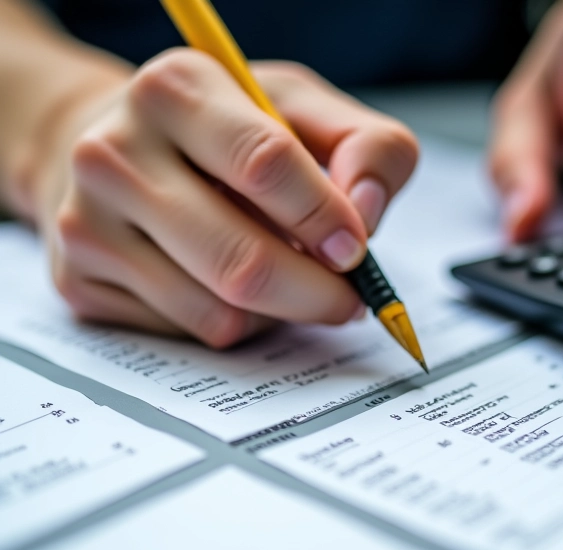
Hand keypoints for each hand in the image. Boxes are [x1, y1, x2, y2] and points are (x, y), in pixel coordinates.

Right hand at [37, 51, 417, 346]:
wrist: (117, 152)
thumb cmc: (224, 134)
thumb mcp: (301, 112)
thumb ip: (366, 146)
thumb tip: (366, 213)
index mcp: (176, 89)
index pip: (265, 163)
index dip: (325, 218)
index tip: (355, 250)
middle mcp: (115, 153)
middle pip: (242, 262)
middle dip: (315, 294)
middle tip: (346, 299)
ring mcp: (87, 223)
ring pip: (220, 313)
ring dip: (276, 313)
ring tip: (283, 279)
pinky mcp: (82, 281)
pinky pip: (191, 331)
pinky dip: (235, 323)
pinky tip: (228, 286)